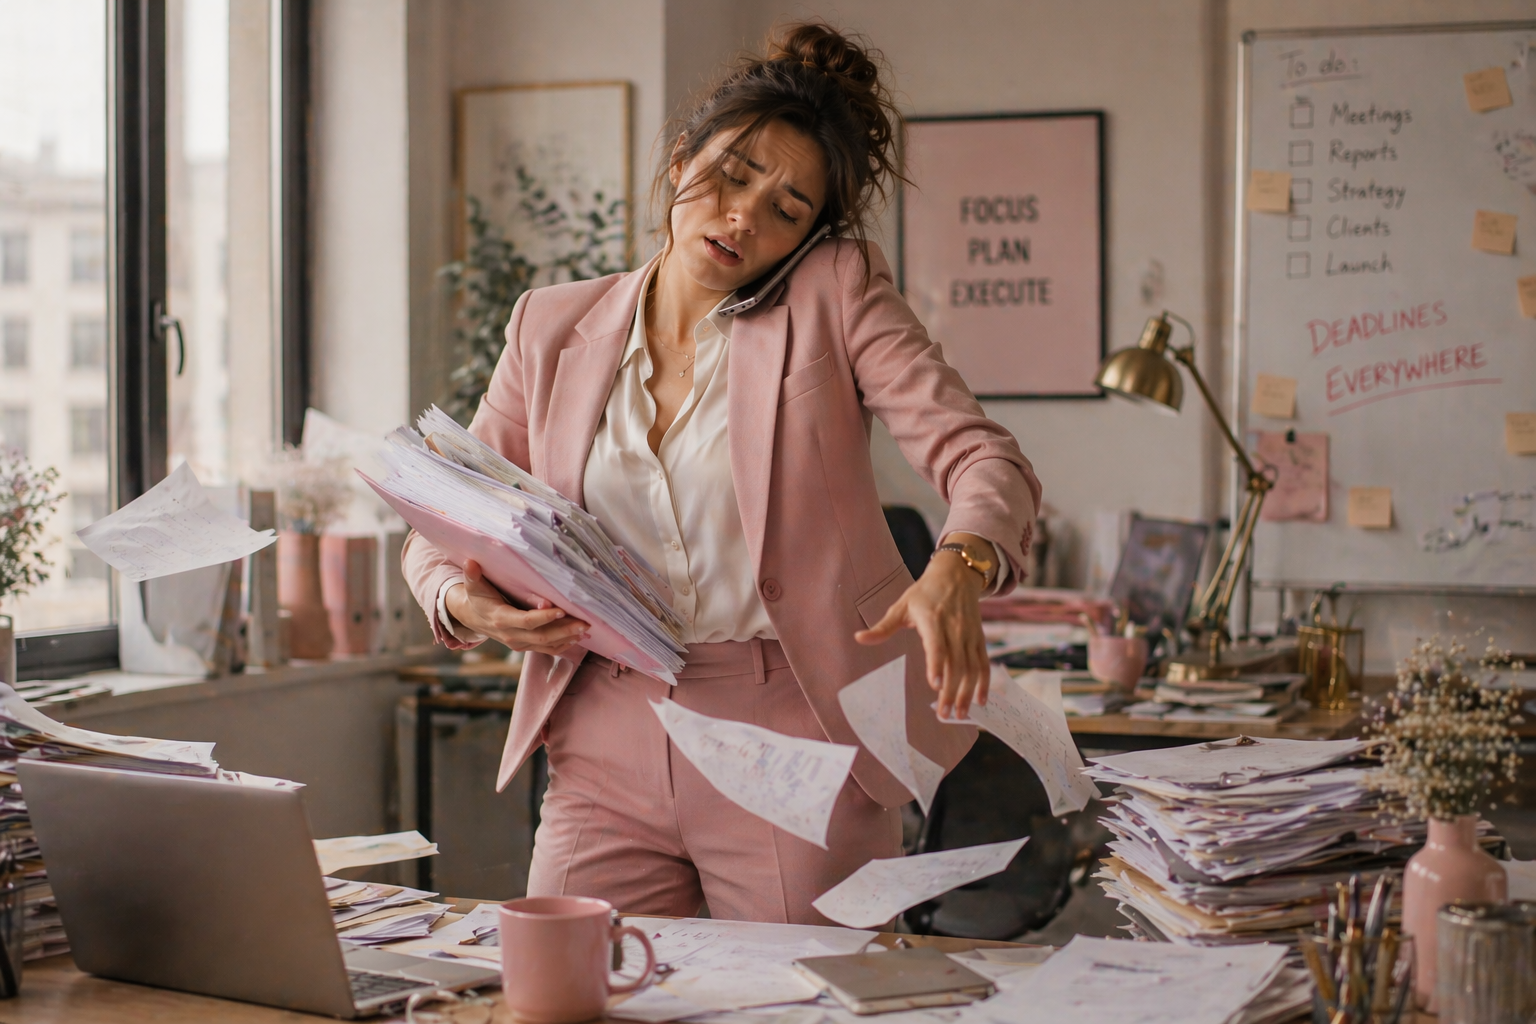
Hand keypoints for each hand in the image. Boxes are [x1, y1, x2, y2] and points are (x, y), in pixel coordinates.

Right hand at [444, 559, 590, 655]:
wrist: (472, 617)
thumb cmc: (477, 597)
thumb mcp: (473, 585)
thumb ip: (473, 575)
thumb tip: (470, 562)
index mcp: (501, 619)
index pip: (526, 621)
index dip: (544, 617)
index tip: (561, 610)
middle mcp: (511, 635)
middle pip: (541, 636)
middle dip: (564, 630)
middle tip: (584, 623)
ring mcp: (519, 643)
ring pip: (546, 645)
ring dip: (567, 638)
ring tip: (585, 629)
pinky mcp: (525, 646)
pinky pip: (546, 650)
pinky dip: (562, 645)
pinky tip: (576, 638)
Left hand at [854, 538, 989, 718]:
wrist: (957, 575)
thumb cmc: (924, 593)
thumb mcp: (901, 606)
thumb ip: (883, 627)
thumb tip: (858, 638)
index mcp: (932, 619)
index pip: (936, 645)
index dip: (936, 665)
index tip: (935, 685)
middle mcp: (954, 628)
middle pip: (955, 663)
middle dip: (951, 691)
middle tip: (943, 715)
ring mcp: (969, 634)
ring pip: (971, 667)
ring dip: (967, 692)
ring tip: (960, 715)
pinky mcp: (979, 638)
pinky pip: (984, 663)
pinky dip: (984, 683)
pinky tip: (980, 701)